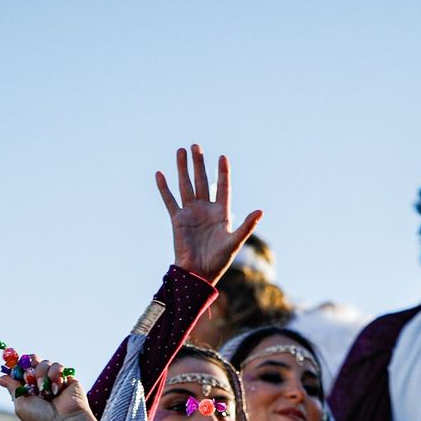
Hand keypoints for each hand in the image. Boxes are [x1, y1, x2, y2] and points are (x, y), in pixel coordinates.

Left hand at [0, 359, 94, 420]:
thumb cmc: (42, 418)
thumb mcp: (20, 404)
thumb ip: (12, 388)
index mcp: (29, 390)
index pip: (21, 371)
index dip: (17, 366)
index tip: (12, 363)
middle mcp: (41, 384)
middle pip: (33, 362)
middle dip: (30, 365)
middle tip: (31, 373)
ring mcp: (54, 380)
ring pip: (45, 363)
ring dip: (42, 374)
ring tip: (45, 390)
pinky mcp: (67, 378)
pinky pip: (58, 366)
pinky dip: (55, 375)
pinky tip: (57, 389)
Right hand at [155, 144, 263, 284]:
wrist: (198, 273)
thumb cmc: (218, 260)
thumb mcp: (235, 241)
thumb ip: (247, 225)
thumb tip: (261, 211)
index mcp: (221, 213)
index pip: (223, 187)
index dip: (223, 172)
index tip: (222, 157)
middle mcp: (206, 209)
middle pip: (202, 181)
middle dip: (199, 164)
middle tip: (196, 146)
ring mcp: (191, 213)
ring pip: (186, 186)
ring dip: (183, 169)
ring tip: (181, 151)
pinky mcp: (177, 220)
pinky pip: (170, 200)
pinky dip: (164, 188)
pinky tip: (160, 174)